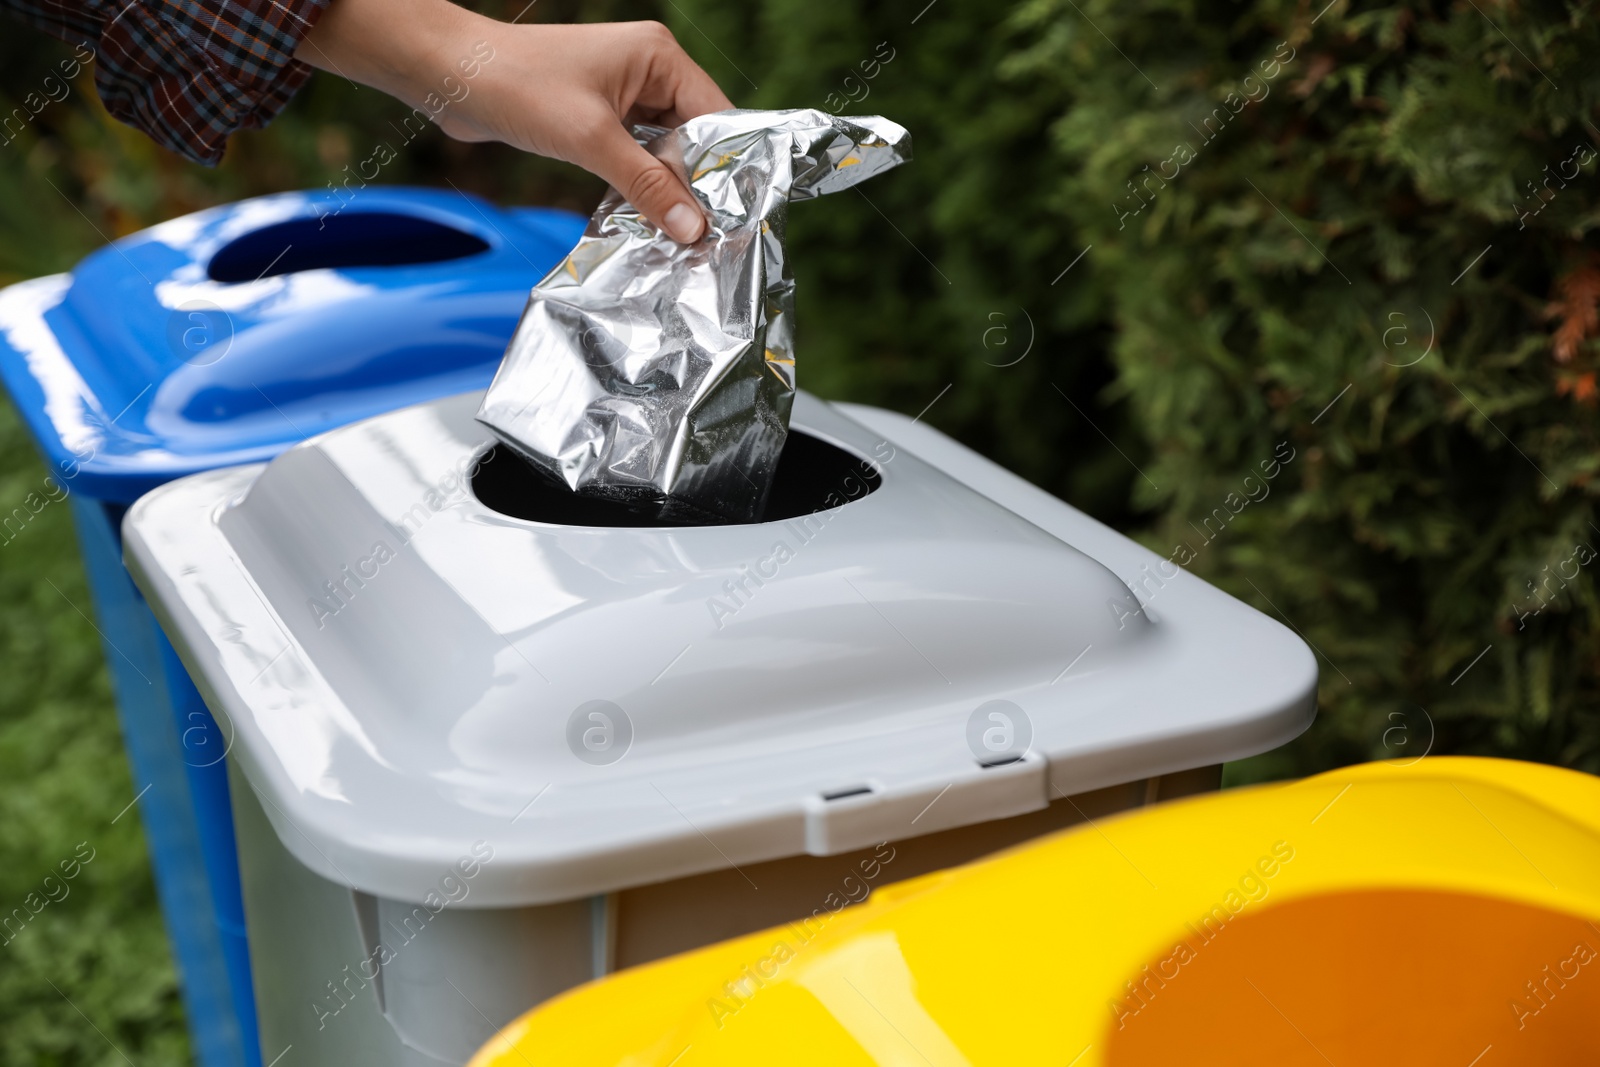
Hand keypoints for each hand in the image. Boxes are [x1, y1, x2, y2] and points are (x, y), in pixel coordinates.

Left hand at [296, 0, 732, 241]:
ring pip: (665, 151)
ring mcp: (624, 93)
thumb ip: (647, 186)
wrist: (449, 76)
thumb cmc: (517, 87)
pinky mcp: (599, 116)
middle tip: (710, 239)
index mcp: (659, 57)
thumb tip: (695, 229)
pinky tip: (647, 220)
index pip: (717, 118)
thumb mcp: (591, 141)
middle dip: (698, 186)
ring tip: (681, 238)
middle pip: (695, 138)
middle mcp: (649, 70)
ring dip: (667, 191)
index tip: (738, 218)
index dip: (728, 168)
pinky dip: (641, 186)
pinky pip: (636, 156)